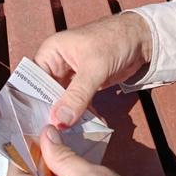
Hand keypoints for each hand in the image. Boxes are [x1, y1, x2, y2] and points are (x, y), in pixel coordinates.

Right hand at [34, 13, 152, 127]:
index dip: (33, 102)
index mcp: (51, 52)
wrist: (142, 38)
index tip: (35, 125)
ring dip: (66, 116)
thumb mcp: (94, 68)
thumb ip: (78, 95)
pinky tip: (83, 128)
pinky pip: (76, 103)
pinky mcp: (84, 85)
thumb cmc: (115, 41)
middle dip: (51, 113)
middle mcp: (56, 64)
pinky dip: (80, 114)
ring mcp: (70, 76)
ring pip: (62, 101)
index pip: (33, 81)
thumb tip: (60, 120)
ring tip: (67, 136)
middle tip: (52, 136)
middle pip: (46, 93)